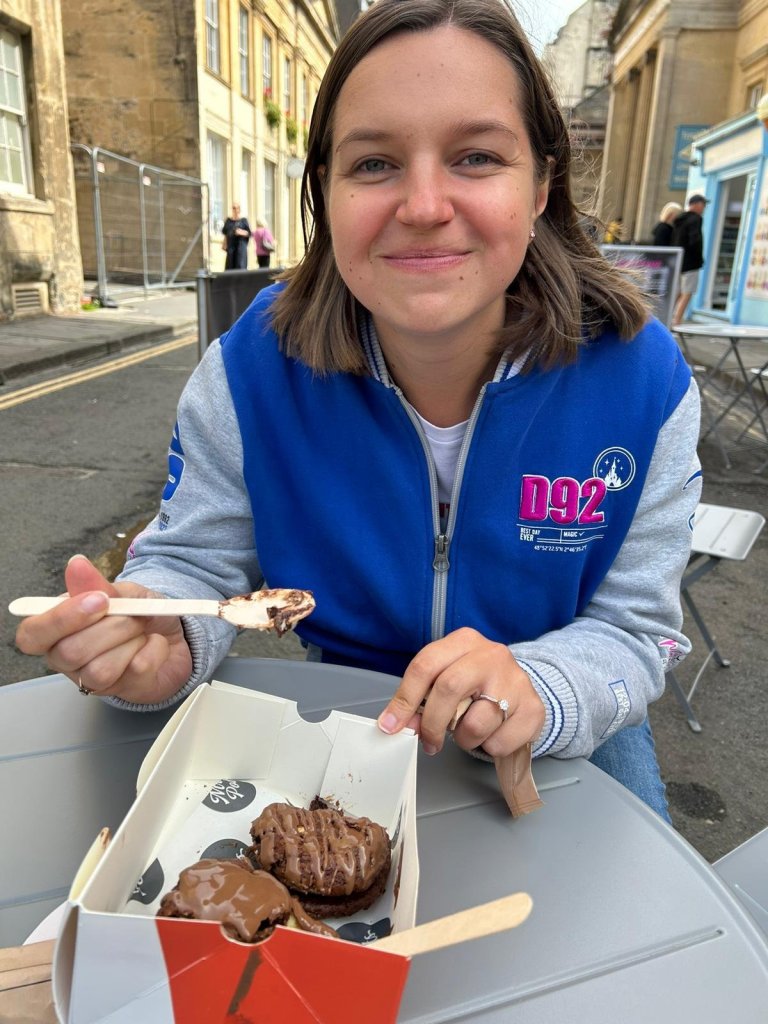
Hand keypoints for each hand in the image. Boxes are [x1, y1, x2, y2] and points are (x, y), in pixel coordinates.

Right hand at [15, 554, 192, 703]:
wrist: (176, 635)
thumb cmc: (139, 614)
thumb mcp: (121, 593)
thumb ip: (97, 585)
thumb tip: (76, 565)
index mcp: (57, 630)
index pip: (31, 635)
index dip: (60, 620)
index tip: (99, 601)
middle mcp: (66, 659)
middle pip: (70, 652)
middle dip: (112, 626)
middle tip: (133, 615)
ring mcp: (91, 680)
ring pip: (99, 669)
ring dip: (132, 639)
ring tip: (142, 631)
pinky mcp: (122, 691)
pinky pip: (135, 670)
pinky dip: (154, 648)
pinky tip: (154, 644)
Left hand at [377, 628, 544, 756]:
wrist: (520, 687)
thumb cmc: (476, 683)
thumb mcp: (447, 677)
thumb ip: (421, 696)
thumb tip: (397, 723)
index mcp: (464, 640)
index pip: (425, 665)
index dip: (404, 699)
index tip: (391, 726)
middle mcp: (492, 654)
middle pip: (448, 689)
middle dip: (432, 724)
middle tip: (429, 742)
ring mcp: (516, 680)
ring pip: (475, 724)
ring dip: (464, 739)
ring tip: (468, 732)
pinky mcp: (533, 708)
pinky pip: (499, 743)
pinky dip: (489, 747)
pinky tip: (492, 734)